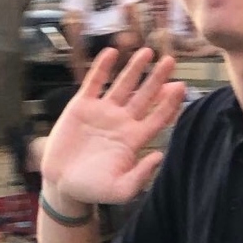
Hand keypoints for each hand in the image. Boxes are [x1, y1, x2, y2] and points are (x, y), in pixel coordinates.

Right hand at [41, 48, 184, 206]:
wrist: (61, 183)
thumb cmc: (92, 189)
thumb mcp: (119, 190)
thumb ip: (140, 176)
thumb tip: (160, 156)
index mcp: (134, 139)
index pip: (157, 117)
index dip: (169, 103)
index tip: (180, 87)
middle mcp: (122, 121)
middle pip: (144, 96)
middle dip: (158, 79)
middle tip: (171, 61)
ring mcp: (102, 112)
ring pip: (123, 84)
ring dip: (135, 68)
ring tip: (147, 52)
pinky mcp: (82, 106)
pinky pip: (94, 82)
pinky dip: (102, 68)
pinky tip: (112, 53)